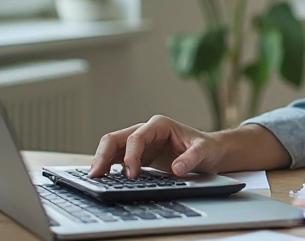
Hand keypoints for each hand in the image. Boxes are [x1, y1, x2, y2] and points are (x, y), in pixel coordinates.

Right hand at [89, 115, 223, 178]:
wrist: (209, 151)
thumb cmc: (206, 148)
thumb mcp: (204, 151)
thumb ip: (191, 158)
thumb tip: (177, 168)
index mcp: (159, 125)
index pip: (136, 137)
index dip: (130, 155)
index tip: (131, 173)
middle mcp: (146, 131)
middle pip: (116, 139)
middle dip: (104, 155)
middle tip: (97, 174)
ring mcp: (140, 143)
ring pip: (112, 148)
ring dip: (101, 161)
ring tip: (94, 178)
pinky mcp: (139, 155)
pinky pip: (117, 159)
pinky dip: (109, 167)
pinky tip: (103, 179)